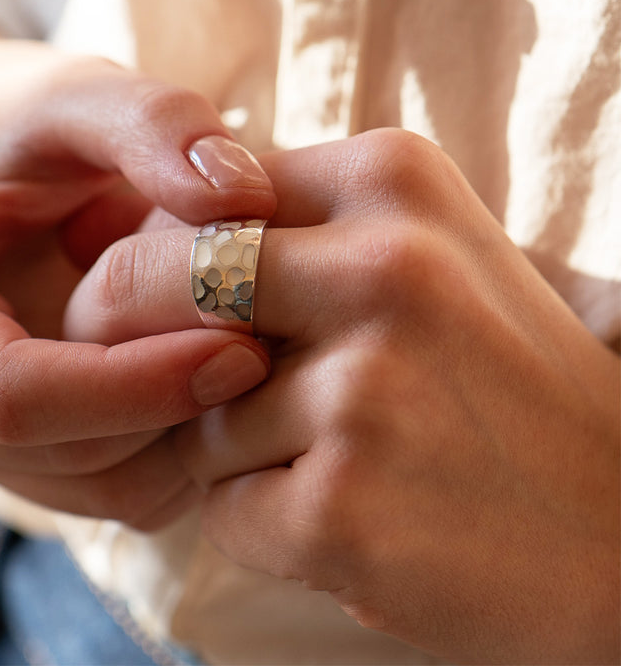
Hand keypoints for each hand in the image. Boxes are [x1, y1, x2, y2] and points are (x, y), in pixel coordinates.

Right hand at [0, 14, 274, 528]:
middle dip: (172, 407)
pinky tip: (200, 372)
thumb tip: (241, 199)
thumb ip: (150, 121)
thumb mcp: (71, 93)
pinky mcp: (0, 449)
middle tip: (264, 337)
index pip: (9, 395)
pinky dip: (167, 445)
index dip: (135, 385)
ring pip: (89, 483)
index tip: (242, 351)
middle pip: (57, 451)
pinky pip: (102, 484)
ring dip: (179, 430)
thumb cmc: (10, 123)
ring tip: (233, 342)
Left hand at [65, 129, 619, 660]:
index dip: (167, 256)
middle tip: (177, 383)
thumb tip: (158, 232)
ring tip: (342, 464)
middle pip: (156, 278)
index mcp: (393, 179)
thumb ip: (303, 233)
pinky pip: (221, 507)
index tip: (174, 304)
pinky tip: (350, 523)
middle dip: (135, 334)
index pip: (203, 196)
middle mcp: (383, 266)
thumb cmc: (498, 385)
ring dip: (231, 451)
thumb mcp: (426, 257)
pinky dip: (261, 524)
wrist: (620, 529)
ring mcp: (365, 388)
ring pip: (189, 410)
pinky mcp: (341, 506)